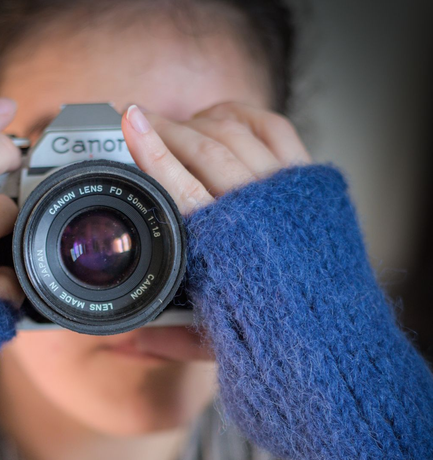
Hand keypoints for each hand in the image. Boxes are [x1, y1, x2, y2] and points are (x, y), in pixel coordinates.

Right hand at [120, 101, 309, 360]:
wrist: (332, 334)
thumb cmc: (274, 333)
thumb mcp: (216, 342)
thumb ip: (168, 339)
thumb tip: (127, 342)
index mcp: (228, 249)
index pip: (182, 187)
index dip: (152, 149)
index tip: (129, 121)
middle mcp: (260, 212)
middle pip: (205, 149)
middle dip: (166, 127)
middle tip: (137, 118)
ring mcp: (286, 191)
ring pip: (235, 134)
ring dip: (198, 122)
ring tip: (173, 123)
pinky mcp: (307, 182)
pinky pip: (273, 128)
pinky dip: (242, 116)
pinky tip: (220, 117)